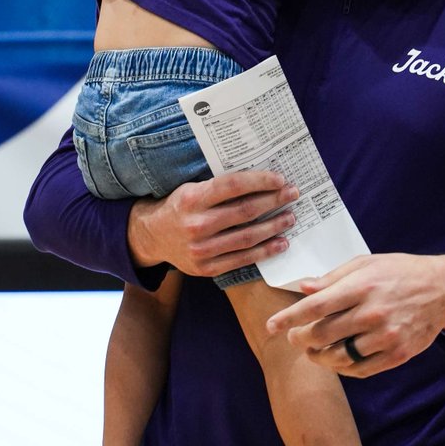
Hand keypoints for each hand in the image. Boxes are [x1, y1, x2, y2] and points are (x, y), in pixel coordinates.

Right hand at [127, 171, 297, 277]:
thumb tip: (260, 177)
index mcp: (192, 198)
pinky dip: (265, 251)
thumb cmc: (179, 207)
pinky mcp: (206, 268)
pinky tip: (280, 243)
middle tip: (293, 194)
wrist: (151, 237)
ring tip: (290, 218)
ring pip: (247, 237)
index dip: (260, 181)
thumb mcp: (191, 188)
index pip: (233, 185)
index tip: (280, 179)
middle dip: (274, 201)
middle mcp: (196, 224)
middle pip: (245, 211)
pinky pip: (242, 259)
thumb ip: (219, 186)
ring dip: (274, 226)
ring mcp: (201, 249)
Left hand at [266, 253, 444, 377]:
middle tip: (294, 338)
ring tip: (313, 350)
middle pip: (323, 334)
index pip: (316, 306)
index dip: (289, 318)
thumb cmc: (400, 272)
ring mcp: (386, 336)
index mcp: (362, 286)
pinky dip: (342, 367)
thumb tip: (303, 287)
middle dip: (300, 338)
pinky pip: (361, 369)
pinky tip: (336, 359)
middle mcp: (373, 312)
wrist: (443, 290)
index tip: (272, 326)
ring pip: (339, 356)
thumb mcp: (367, 263)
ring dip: (319, 356)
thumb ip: (333, 278)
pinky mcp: (398, 353)